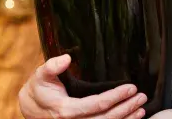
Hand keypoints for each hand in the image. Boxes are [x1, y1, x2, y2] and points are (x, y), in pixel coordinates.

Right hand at [18, 54, 147, 118]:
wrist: (30, 109)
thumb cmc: (38, 89)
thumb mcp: (41, 74)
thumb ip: (52, 66)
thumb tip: (66, 58)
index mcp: (66, 110)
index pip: (97, 105)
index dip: (116, 97)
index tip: (131, 88)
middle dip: (126, 108)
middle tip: (141, 97)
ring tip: (141, 110)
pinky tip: (130, 118)